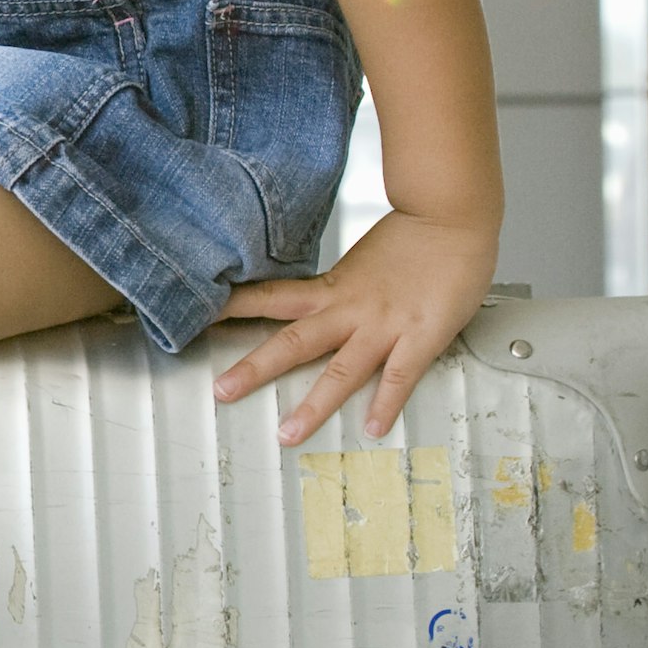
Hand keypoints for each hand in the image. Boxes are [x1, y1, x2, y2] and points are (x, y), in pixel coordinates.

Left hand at [215, 212, 498, 443]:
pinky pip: (399, 376)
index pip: (270, 297)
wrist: (451, 214)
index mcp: (332, 288)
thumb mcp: (360, 263)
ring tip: (288, 433)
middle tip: (222, 391)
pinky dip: (386, 404)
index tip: (196, 321)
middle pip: (292, 341)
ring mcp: (383, 326)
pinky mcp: (420, 336)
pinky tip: (373, 428)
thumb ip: (340, 290)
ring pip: (340, 370)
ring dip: (313, 405)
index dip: (232, 309)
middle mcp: (349, 309)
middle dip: (254, 369)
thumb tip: (315, 306)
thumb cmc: (412, 238)